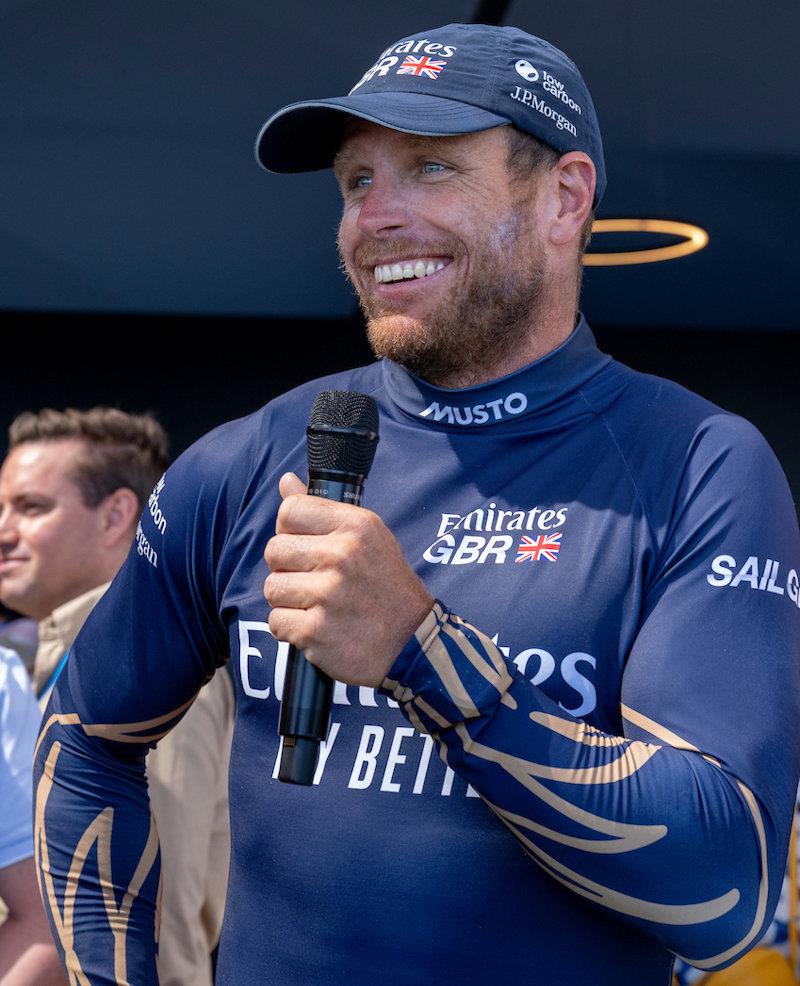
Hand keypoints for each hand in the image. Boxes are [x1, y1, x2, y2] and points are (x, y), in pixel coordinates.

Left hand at [264, 473, 433, 686]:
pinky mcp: (315, 631)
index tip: (306, 547)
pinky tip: (317, 629)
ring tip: (317, 607)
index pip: (290, 511)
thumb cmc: (386, 586)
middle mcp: (342, 555)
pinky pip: (276, 622)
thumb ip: (322, 510)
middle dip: (287, 569)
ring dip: (288, 601)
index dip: (290, 531)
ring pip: (272, 588)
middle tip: (314, 582)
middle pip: (274, 550)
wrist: (413, 642)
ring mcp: (328, 594)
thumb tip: (285, 481)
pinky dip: (291, 630)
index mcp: (356, 526)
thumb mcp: (367, 538)